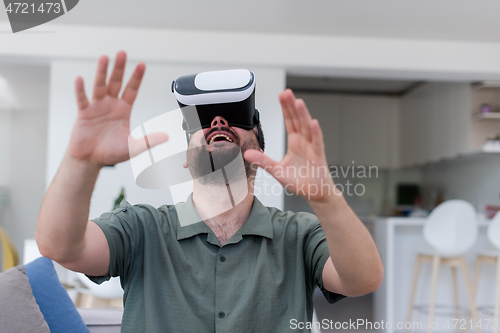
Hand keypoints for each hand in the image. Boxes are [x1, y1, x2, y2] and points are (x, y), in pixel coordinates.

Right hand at [68, 51, 167, 166]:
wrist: (91, 160)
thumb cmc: (110, 153)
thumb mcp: (134, 147)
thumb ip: (149, 141)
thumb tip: (167, 137)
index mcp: (123, 110)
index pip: (132, 90)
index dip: (136, 78)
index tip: (142, 64)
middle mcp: (110, 105)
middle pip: (116, 83)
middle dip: (120, 68)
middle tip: (123, 53)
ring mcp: (96, 107)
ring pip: (100, 86)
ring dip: (102, 72)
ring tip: (104, 58)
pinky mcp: (83, 114)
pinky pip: (82, 99)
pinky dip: (80, 90)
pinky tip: (80, 79)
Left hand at [244, 89, 337, 203]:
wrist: (315, 194)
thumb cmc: (300, 181)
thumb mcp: (276, 170)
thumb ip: (262, 161)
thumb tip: (246, 154)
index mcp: (295, 142)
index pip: (290, 121)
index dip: (285, 108)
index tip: (281, 95)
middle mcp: (305, 141)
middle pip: (298, 120)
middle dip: (292, 106)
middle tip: (286, 92)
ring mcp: (312, 147)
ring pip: (308, 128)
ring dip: (303, 115)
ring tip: (298, 102)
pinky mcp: (319, 156)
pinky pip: (317, 142)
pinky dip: (315, 133)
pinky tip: (313, 122)